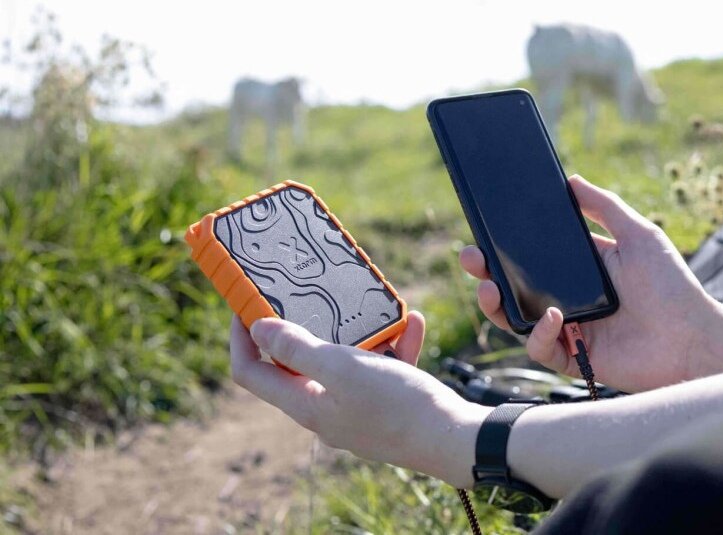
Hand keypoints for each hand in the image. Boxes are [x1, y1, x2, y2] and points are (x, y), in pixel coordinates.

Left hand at [229, 313, 488, 487]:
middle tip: (310, 294)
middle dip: (306, 327)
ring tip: (377, 308)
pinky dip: (393, 346)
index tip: (246, 304)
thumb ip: (298, 349)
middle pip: (297, 365)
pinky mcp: (387, 408)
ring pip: (345, 363)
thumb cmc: (399, 406)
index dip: (241, 338)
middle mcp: (326, 411)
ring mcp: (357, 411)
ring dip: (359, 333)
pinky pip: (381, 370)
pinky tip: (412, 323)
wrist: (456, 441)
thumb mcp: (344, 368)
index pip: (251, 373)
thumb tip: (258, 329)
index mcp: (307, 405)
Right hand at [459, 175, 718, 392]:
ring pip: (516, 320)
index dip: (503, 247)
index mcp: (579, 269)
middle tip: (471, 258)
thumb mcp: (639, 235)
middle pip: (513, 288)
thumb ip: (605, 207)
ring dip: (496, 305)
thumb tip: (570, 180)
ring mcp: (569, 330)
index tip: (483, 230)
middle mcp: (568, 299)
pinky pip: (541, 349)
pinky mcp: (574, 359)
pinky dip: (540, 334)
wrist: (694, 339)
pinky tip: (554, 318)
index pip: (531, 256)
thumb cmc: (672, 287)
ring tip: (489, 289)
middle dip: (485, 274)